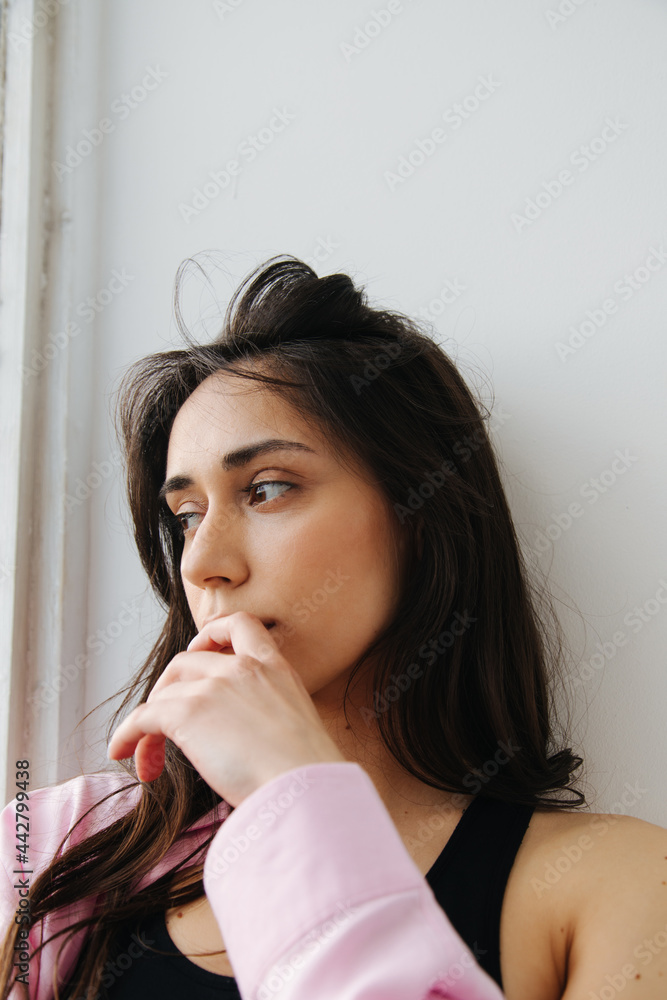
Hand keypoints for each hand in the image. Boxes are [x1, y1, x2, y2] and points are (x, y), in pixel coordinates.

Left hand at [107, 611, 346, 806]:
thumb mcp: (298, 725)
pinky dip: (126, 735)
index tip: (198, 651)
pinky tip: (121, 753)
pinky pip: (142, 718)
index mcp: (275, 667)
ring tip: (151, 761)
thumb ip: (269, 715)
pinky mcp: (188, 712)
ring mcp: (214, 686)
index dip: (211, 634)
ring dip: (149, 725)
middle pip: (184, 663)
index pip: (239, 625)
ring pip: (162, 695)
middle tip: (165, 728)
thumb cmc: (308, 776)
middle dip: (168, 692)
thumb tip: (248, 739)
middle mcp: (242, 668)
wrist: (305, 789)